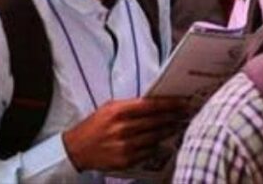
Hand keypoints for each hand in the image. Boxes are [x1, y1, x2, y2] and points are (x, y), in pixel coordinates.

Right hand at [62, 97, 187, 171]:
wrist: (78, 148)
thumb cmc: (94, 126)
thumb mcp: (108, 109)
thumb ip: (129, 106)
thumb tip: (154, 104)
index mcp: (118, 111)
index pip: (151, 106)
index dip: (170, 104)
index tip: (183, 103)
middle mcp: (122, 127)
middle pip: (157, 121)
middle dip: (173, 117)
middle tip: (185, 114)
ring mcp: (125, 145)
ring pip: (156, 137)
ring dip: (169, 131)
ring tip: (176, 127)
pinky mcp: (127, 159)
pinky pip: (150, 152)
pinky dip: (158, 147)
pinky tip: (162, 142)